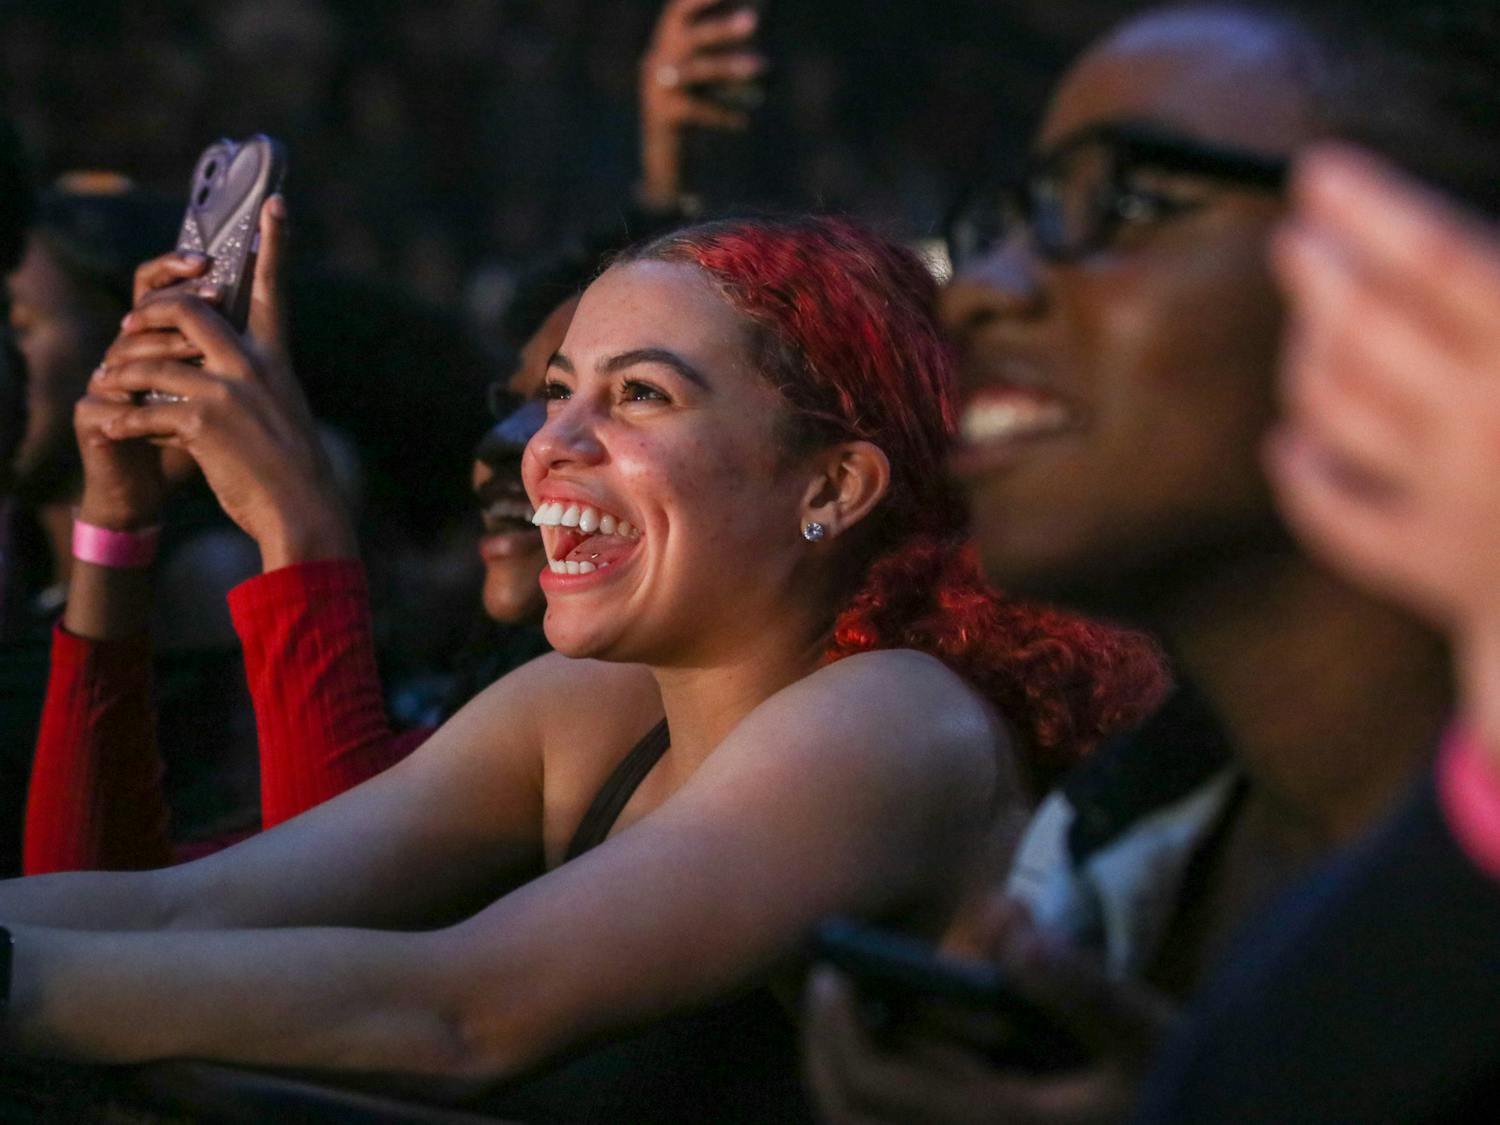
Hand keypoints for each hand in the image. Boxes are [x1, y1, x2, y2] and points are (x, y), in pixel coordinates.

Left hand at [90, 197, 353, 569]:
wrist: (304, 510)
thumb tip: (220, 369)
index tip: (277, 204)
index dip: (275, 245)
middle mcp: (253, 366)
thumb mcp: (281, 412)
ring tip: (109, 387)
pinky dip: (121, 420)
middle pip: (189, 310)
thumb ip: (253, 382)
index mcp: (275, 358)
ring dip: (122, 374)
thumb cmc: (291, 469)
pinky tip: (110, 427)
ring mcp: (228, 392)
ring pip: (151, 361)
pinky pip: (144, 410)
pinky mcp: (204, 423)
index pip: (273, 290)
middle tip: (130, 325)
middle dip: (149, 312)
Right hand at [638, 0, 763, 208]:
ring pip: (699, 70)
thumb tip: (761, 18)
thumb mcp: (710, 74)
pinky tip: (744, 121)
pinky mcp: (664, 116)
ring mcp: (658, 87)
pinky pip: (699, 111)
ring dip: (732, 66)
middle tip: (757, 19)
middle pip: (693, 36)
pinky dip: (723, 114)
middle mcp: (659, 57)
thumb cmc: (696, 104)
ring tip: (765, 65)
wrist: (665, 154)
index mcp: (669, 40)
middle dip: (724, 27)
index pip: (682, 8)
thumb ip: (732, 49)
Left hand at [804, 901, 1176, 1124]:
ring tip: (848, 1008)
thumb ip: (1081, 986)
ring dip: (845, 1070)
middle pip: (852, 1114)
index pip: (878, 1084)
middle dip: (828, 1046)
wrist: (1191, 1124)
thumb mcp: (1147, 1038)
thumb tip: (1006, 923)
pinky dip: (873, 1095)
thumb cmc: (1175, 1091)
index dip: (840, 1028)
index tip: (832, 970)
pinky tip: (893, 1044)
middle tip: (826, 983)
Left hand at [1269, 146, 1499, 631]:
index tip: (1319, 172)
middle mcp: (1491, 422)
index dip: (1371, 209)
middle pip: (1365, 328)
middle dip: (1318, 275)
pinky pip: (1330, 511)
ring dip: (1306, 358)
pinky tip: (1291, 440)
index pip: (1438, 259)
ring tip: (1310, 324)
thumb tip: (1426, 242)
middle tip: (1296, 243)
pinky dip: (1304, 471)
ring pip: (1332, 406)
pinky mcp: (1430, 564)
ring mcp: (1454, 497)